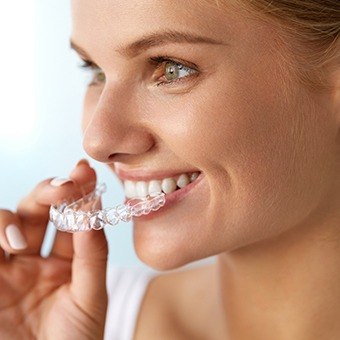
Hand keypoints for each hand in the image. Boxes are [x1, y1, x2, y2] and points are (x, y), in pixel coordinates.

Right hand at [0, 160, 107, 339]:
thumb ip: (93, 255)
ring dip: (7, 223)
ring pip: (3, 223)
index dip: (77, 192)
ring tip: (18, 243)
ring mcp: (7, 269)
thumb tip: (92, 211)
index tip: (83, 170)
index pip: (71, 217)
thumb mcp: (90, 298)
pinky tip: (3, 247)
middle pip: (36, 211)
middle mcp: (35, 258)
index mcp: (66, 260)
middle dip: (47, 193)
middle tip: (62, 188)